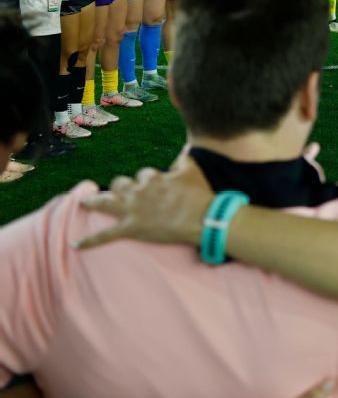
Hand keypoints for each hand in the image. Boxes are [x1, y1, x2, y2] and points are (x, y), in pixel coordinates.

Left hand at [74, 154, 213, 249]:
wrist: (201, 219)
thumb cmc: (199, 195)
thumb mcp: (193, 171)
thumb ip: (184, 160)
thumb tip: (182, 153)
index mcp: (153, 179)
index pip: (144, 174)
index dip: (147, 180)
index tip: (152, 186)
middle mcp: (138, 192)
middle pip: (120, 184)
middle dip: (121, 188)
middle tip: (124, 194)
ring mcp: (132, 210)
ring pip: (105, 202)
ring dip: (93, 202)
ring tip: (84, 202)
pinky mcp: (130, 228)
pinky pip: (104, 235)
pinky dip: (89, 241)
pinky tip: (75, 244)